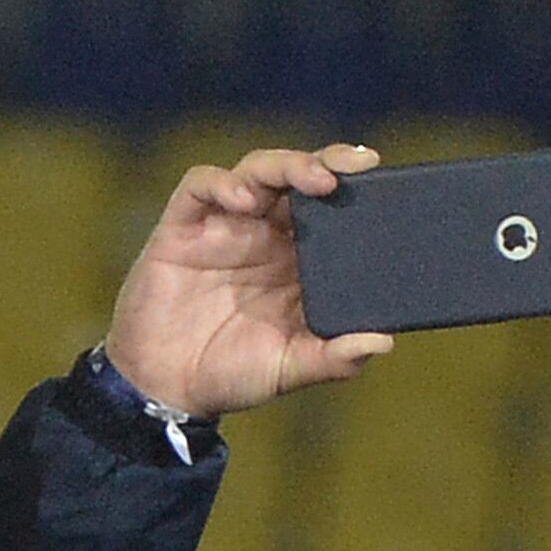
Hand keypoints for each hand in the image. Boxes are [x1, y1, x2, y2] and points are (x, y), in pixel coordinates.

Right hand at [103, 145, 391, 419]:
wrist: (165, 388)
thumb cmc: (230, 375)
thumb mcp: (290, 368)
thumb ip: (334, 358)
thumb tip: (382, 341)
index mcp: (297, 259)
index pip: (331, 206)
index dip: (356, 184)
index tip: (385, 178)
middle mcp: (263, 234)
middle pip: (298, 176)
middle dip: (328, 162)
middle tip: (358, 167)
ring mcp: (223, 228)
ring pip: (256, 171)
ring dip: (286, 165)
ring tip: (311, 180)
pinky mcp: (182, 230)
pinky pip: (200, 187)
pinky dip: (221, 184)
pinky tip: (242, 200)